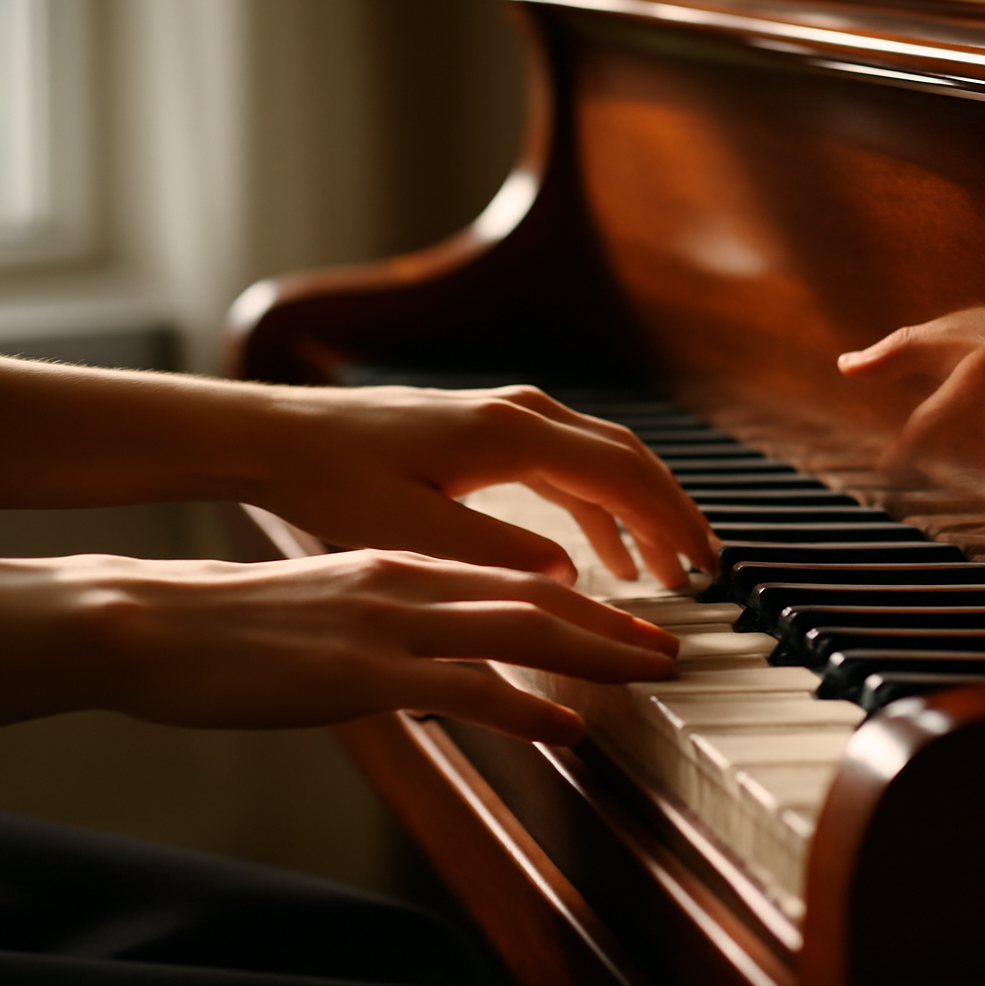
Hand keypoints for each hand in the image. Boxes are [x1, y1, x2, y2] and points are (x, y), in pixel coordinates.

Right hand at [0, 551, 680, 758]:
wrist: (152, 621)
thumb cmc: (237, 624)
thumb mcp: (331, 609)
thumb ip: (395, 622)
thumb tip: (445, 654)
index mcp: (402, 565)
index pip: (515, 578)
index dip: (586, 602)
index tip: (636, 623)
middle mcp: (408, 582)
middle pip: (538, 596)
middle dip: (615, 623)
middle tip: (674, 646)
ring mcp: (388, 623)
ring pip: (517, 629)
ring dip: (595, 651)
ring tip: (652, 671)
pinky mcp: (360, 670)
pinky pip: (462, 687)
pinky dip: (523, 705)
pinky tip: (564, 726)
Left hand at [250, 384, 719, 587]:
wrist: (281, 437)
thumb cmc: (335, 481)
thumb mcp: (414, 533)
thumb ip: (498, 554)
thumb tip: (568, 571)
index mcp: (511, 435)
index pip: (622, 474)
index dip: (670, 520)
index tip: (704, 562)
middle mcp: (519, 413)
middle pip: (626, 458)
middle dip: (669, 512)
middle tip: (702, 566)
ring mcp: (504, 416)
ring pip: (599, 459)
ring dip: (635, 511)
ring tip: (659, 568)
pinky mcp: (486, 430)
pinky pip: (565, 464)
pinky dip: (594, 506)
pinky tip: (597, 551)